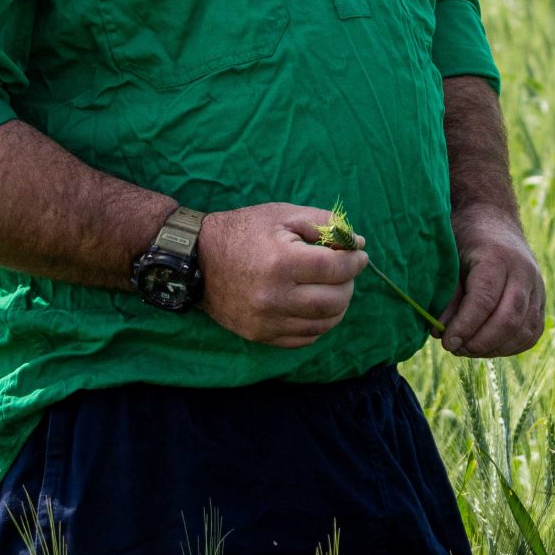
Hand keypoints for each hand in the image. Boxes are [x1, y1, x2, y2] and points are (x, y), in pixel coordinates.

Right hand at [199, 202, 367, 348]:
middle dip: (349, 284)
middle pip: (334, 301)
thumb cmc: (244, 231)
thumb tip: (358, 244)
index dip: (355, 261)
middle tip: (345, 272)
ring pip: (323, 324)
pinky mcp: (258, 334)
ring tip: (333, 288)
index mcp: (281, 263)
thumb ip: (326, 224)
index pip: (337, 269)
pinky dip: (318, 325)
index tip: (359, 255)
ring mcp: (265, 320)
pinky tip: (315, 307)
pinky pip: (303, 339)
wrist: (196, 259)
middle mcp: (273, 297)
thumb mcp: (284, 215)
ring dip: (337, 306)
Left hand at [442, 203, 544, 356]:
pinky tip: (489, 346)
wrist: (493, 221)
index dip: (465, 326)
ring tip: (468, 348)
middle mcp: (524, 271)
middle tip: (455, 348)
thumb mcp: (449, 261)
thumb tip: (442, 334)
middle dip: (480, 342)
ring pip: (524, 330)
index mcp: (498, 256)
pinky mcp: (541, 300)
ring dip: (494, 348)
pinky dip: (511, 346)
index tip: (446, 341)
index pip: (485, 300)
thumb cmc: (464, 241)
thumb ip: (447, 297)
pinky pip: (532, 332)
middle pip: (509, 318)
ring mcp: (537, 286)